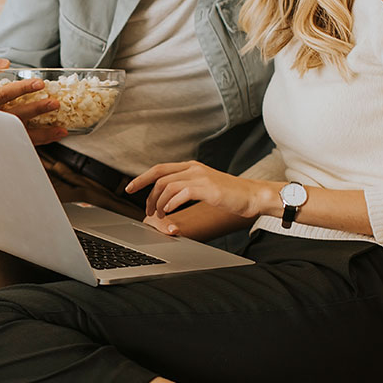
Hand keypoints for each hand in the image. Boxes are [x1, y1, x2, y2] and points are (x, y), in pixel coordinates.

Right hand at [0, 53, 66, 145]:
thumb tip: (7, 64)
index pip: (4, 95)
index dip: (23, 88)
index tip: (40, 83)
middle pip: (16, 117)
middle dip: (37, 110)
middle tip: (54, 103)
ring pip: (22, 136)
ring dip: (44, 134)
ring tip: (61, 129)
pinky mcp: (1, 141)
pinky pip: (23, 144)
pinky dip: (40, 142)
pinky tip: (54, 135)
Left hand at [127, 161, 274, 220]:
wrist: (253, 196)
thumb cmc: (230, 195)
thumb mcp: (205, 187)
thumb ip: (187, 188)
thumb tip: (167, 199)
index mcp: (191, 167)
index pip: (160, 168)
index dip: (142, 178)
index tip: (129, 188)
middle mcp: (194, 169)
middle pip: (159, 176)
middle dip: (146, 193)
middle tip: (146, 210)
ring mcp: (200, 177)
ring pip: (168, 186)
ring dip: (160, 202)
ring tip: (160, 215)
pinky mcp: (207, 188)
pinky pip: (181, 193)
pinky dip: (171, 203)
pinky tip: (170, 212)